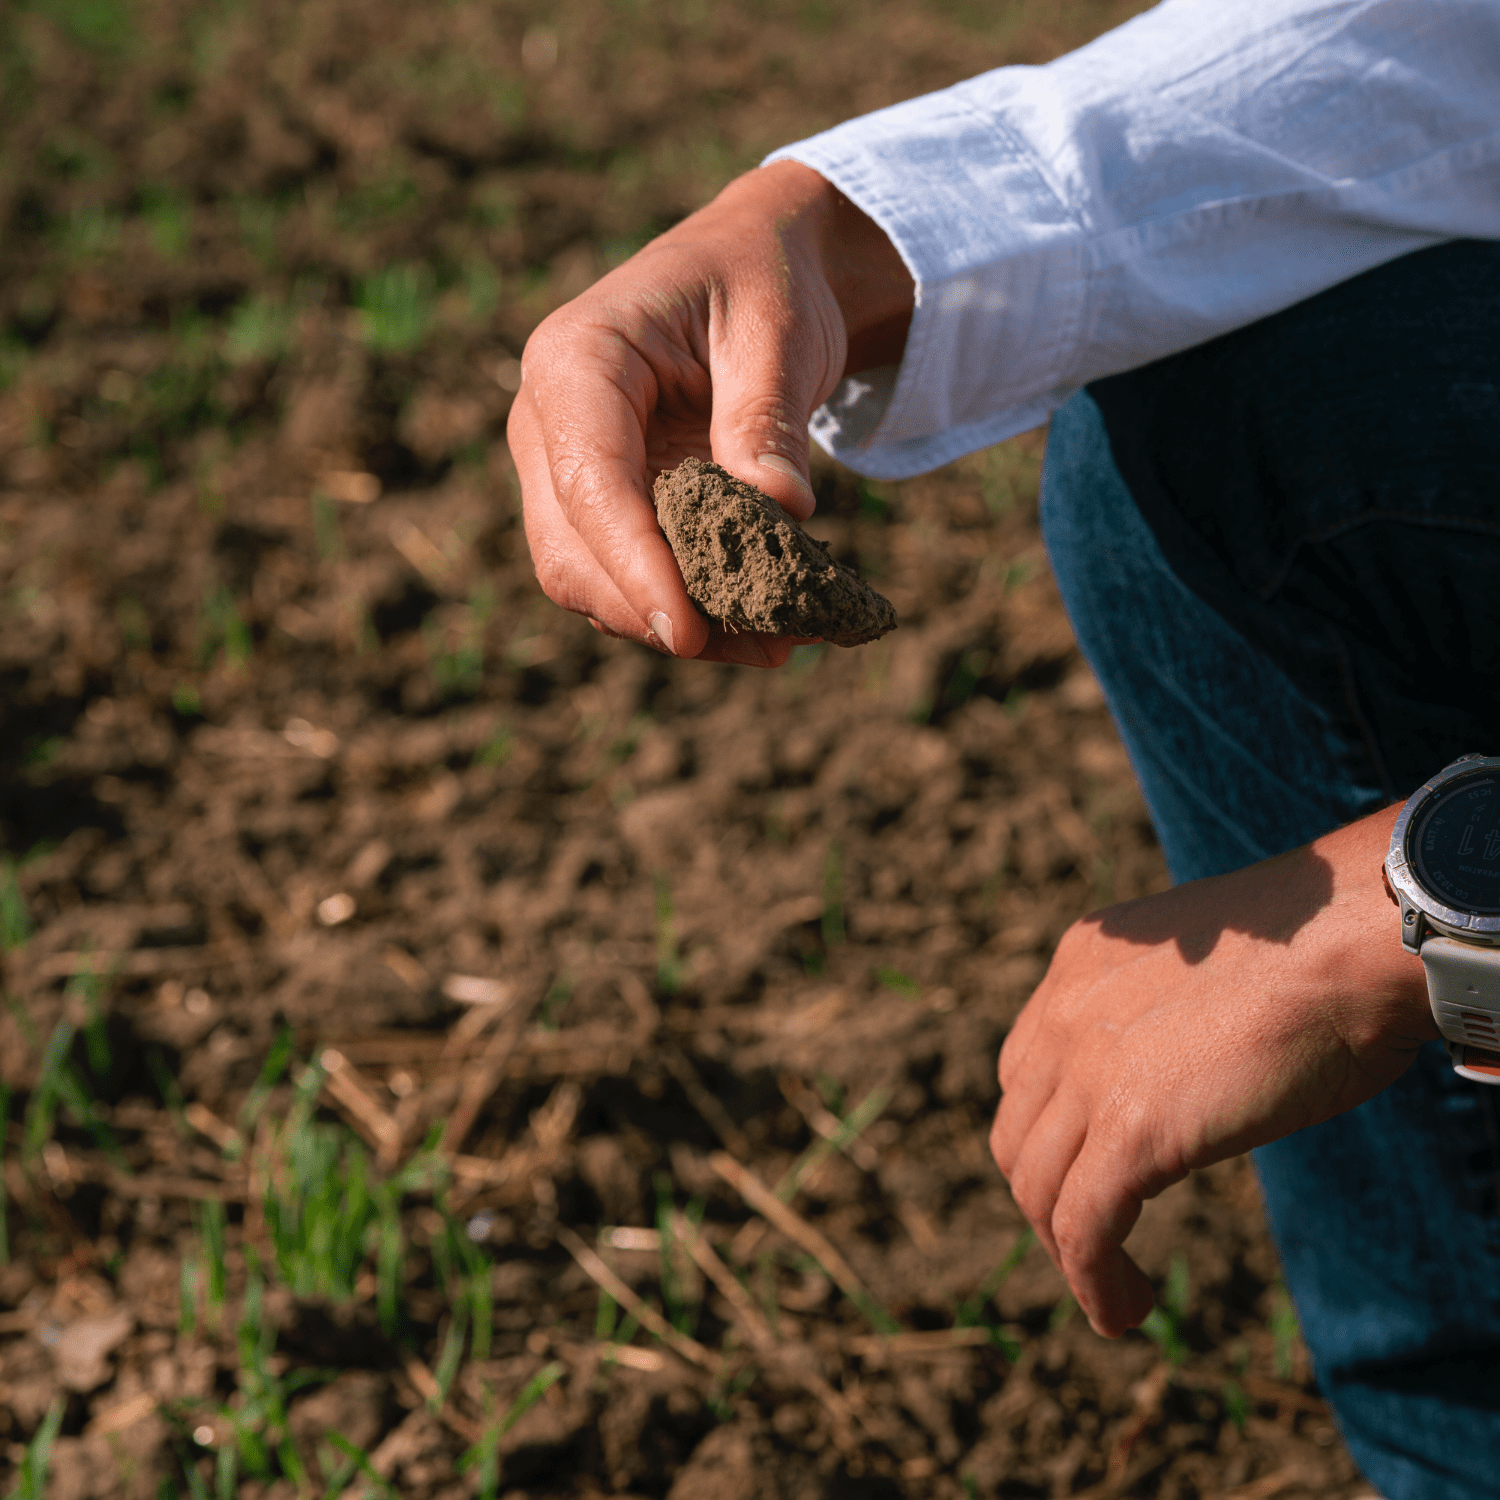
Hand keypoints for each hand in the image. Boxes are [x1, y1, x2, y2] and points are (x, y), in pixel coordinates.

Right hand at [507, 159, 912, 665]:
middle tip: (762, 647)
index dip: (635, 568)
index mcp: (575, 360)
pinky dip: (678, 609)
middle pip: (569, 551)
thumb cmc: (762, 283)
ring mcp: (562, 467)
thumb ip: (766, 421)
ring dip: (668, 624)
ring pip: (585, 579)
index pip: (589, 486)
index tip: (688, 632)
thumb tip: (782, 514)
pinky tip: (754, 627)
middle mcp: (546, 420)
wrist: (755, 267)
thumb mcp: (777, 335)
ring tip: (775, 643)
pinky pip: (619, 576)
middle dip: (652, 612)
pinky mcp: (596, 503)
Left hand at [989, 802, 1432, 1335]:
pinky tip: (1125, 1310)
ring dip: (1069, 1254)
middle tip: (1102, 1242)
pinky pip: (1084, 1229)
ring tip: (1120, 1294)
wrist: (1350, 943)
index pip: (1026, 1070)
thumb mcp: (1201, 974)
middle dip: (1049, 1199)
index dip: (1051, 1137)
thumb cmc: (1314, 955)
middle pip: (1018, 1134)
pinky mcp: (1131, 1130)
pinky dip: (1094, 1282)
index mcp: (1079, 963)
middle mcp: (1065, 1011)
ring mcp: (1089, 1070)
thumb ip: (1161, 1015)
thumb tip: (1175, 1075)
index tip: (1092, 1178)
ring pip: (1038, 1190)